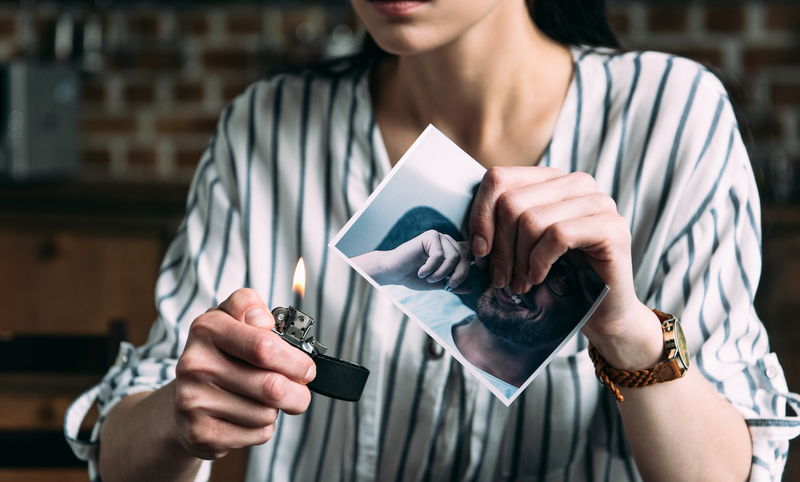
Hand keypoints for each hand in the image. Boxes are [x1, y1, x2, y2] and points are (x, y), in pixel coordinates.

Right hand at [172, 289, 314, 459]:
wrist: (183, 403)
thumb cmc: (219, 356)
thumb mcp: (230, 319)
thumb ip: (248, 307)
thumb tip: (264, 320)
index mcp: (207, 329)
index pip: (264, 346)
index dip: (295, 360)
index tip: (306, 365)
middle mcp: (195, 364)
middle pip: (272, 386)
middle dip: (298, 390)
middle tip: (301, 388)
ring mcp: (194, 401)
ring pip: (267, 412)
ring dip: (278, 409)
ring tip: (264, 400)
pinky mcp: (201, 434)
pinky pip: (257, 433)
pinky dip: (263, 427)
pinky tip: (248, 416)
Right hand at [351, 230, 473, 293]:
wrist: (393, 272)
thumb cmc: (413, 276)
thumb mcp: (437, 283)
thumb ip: (452, 284)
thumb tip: (470, 287)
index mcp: (451, 249)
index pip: (471, 254)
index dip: (478, 262)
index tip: (477, 273)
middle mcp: (447, 241)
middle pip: (466, 256)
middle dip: (459, 274)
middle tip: (449, 286)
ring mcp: (439, 237)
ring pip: (454, 256)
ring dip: (442, 273)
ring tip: (429, 279)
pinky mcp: (429, 236)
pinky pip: (439, 255)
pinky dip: (430, 268)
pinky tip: (421, 272)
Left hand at [468, 167, 661, 368]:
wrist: (600, 311)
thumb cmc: (558, 278)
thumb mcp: (522, 246)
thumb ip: (501, 226)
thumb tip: (471, 233)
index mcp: (550, 179)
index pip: (499, 178)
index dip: (481, 215)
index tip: (479, 251)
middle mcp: (576, 183)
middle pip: (512, 202)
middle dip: (499, 247)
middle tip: (500, 278)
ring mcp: (598, 202)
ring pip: (532, 219)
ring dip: (518, 260)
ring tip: (518, 284)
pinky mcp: (611, 227)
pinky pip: (557, 236)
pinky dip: (539, 262)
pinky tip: (538, 278)